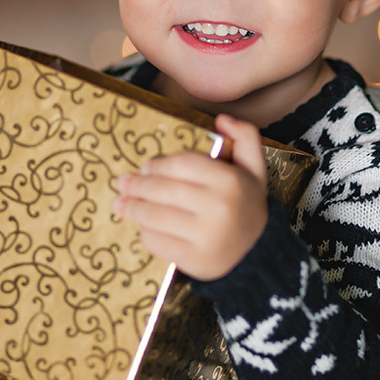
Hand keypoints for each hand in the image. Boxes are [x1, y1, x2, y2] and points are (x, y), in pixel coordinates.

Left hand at [113, 114, 268, 279]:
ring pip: (156, 217)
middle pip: (164, 190)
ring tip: (120, 203)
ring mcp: (206, 236)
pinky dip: (145, 234)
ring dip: (132, 208)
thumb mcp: (254, 168)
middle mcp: (219, 208)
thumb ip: (245, 136)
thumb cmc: (247, 203)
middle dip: (137, 185)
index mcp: (230, 181)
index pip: (182, 164)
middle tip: (123, 183)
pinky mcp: (194, 260)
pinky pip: (157, 242)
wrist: (259, 252)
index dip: (158, 164)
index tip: (145, 166)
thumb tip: (222, 119)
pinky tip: (143, 227)